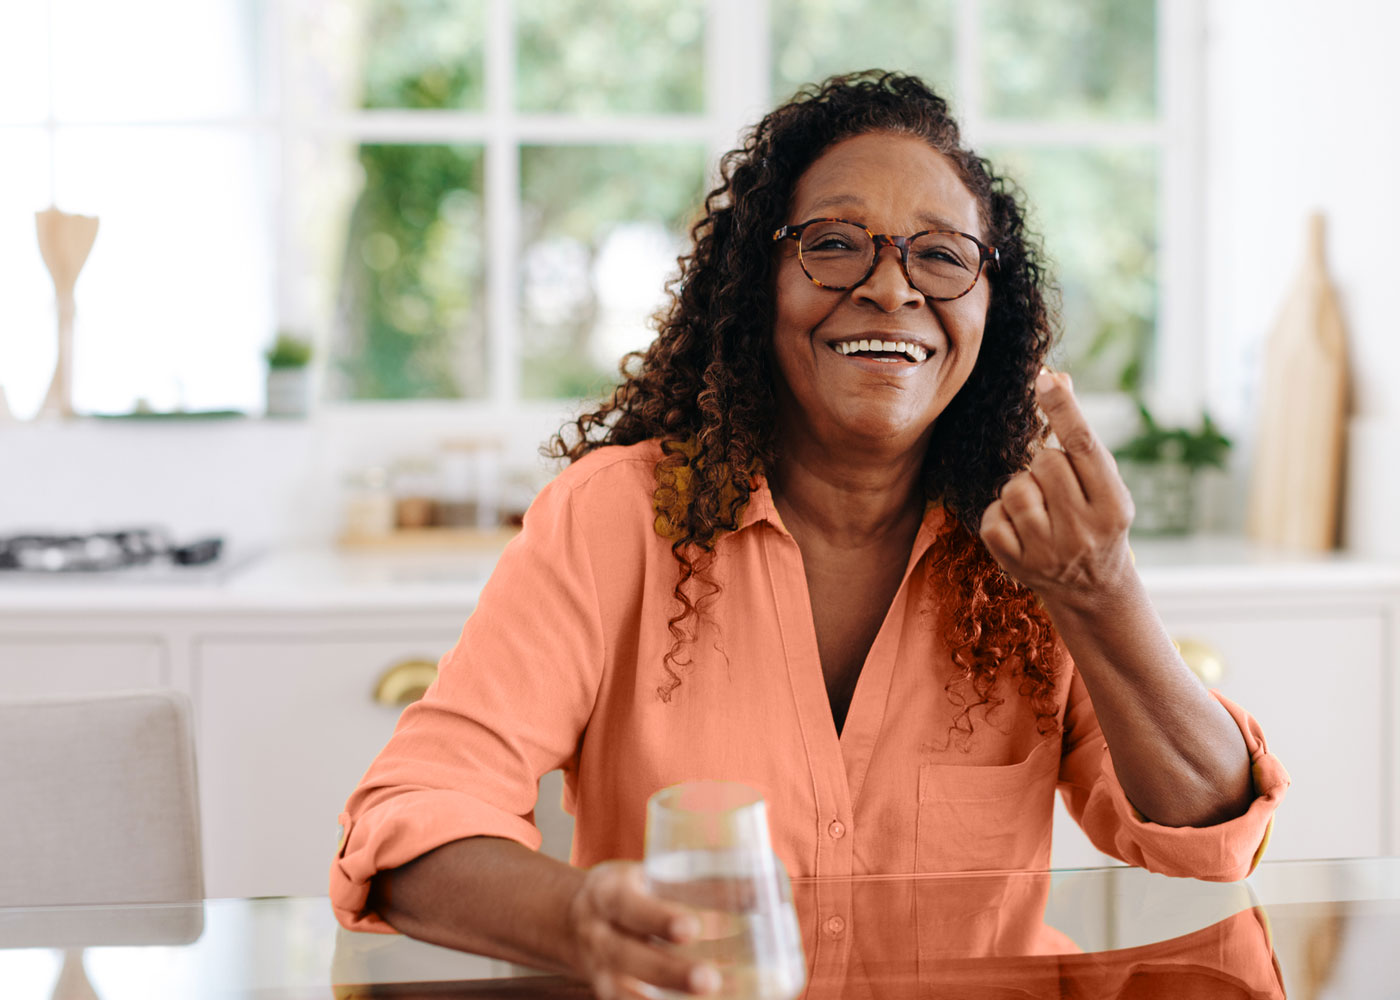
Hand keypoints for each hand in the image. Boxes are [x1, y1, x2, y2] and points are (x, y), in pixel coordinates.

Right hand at [566, 861, 720, 999]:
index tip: (690, 928)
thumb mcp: (648, 876)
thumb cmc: (626, 894)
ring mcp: (601, 974)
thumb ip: (696, 885)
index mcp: (609, 896)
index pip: (629, 906)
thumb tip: (761, 891)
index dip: (658, 919)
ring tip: (711, 999)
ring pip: (625, 995)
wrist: (569, 920)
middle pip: (628, 958)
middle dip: (670, 973)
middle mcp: (599, 937)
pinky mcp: (608, 996)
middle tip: (709, 980)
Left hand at [979, 370, 1135, 609]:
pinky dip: (1000, 513)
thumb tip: (1057, 377)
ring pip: (1014, 488)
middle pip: (1045, 463)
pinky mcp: (1016, 564)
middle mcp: (1084, 530)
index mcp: (1113, 506)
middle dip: (1044, 463)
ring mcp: (1048, 551)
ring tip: (1039, 505)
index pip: (1084, 447)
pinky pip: (992, 515)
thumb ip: (1080, 435)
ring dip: (1021, 487)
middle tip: (1055, 485)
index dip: (1063, 409)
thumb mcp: (1103, 483)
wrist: (1092, 590)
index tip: (1044, 378)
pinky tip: (1021, 525)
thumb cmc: (1096, 520)